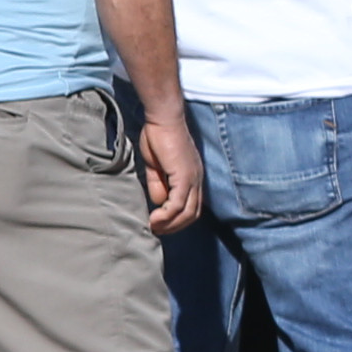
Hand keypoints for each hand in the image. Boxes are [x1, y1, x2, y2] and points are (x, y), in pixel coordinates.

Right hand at [137, 109, 204, 235]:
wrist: (164, 120)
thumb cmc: (158, 138)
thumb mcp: (156, 166)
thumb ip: (158, 184)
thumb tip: (159, 203)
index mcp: (191, 177)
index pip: (191, 206)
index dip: (177, 219)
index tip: (160, 224)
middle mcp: (196, 180)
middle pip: (192, 213)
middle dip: (175, 226)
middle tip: (157, 231)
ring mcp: (192, 179)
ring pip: (187, 211)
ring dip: (170, 224)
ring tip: (154, 228)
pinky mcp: (184, 176)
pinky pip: (178, 203)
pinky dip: (167, 215)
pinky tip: (155, 218)